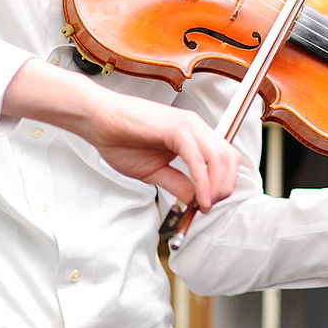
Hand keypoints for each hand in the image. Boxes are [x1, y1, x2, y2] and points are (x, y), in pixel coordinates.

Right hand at [2, 58, 240, 211]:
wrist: (98, 121)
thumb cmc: (122, 140)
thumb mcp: (155, 171)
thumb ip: (177, 184)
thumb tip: (195, 201)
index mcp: (194, 135)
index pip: (225, 158)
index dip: (224, 183)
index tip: (209, 204)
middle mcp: (196, 128)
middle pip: (229, 159)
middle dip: (224, 187)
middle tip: (209, 207)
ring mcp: (188, 125)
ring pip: (219, 158)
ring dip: (216, 186)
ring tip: (204, 205)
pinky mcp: (176, 128)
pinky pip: (197, 158)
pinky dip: (202, 181)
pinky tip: (198, 198)